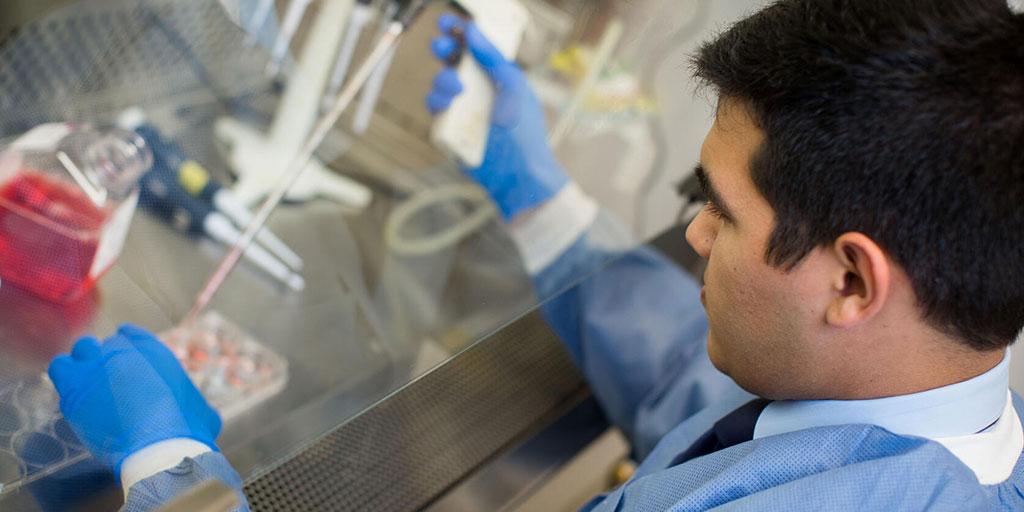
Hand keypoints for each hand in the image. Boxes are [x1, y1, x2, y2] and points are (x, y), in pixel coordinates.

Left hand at [48, 325, 220, 475]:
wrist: (158, 446)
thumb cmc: (187, 428)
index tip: (128, 362)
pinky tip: (75, 394)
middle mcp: (123, 351)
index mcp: (154, 350)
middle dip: (107, 359)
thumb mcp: (203, 411)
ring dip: (84, 363)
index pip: (131, 334)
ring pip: (81, 350)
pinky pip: (59, 368)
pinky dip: (66, 376)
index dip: (129, 348)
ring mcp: (96, 367)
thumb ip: (196, 403)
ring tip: (89, 384)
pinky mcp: (73, 389)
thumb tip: (206, 414)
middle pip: (105, 344)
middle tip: (110, 381)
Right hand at [428, 14, 568, 219]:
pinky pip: (435, 110)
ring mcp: (462, 111)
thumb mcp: (514, 87)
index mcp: (495, 78)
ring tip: (456, 89)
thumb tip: (473, 31)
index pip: (474, 49)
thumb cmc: (524, 132)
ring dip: (443, 80)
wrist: (518, 173)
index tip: (448, 23)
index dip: (459, 34)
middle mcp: (477, 92)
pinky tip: (451, 105)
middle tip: (443, 47)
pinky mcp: (449, 131)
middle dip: (443, 50)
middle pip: (450, 63)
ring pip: (439, 85)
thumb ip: (494, 58)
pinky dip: (439, 103)